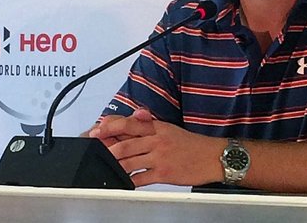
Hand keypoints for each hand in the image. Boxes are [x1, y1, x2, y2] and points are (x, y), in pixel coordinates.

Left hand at [91, 109, 224, 186]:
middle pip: (125, 142)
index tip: (97, 130)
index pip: (130, 123)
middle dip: (106, 148)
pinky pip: (140, 178)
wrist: (213, 156)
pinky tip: (121, 182)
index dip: (111, 126)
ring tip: (103, 167)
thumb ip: (149, 128)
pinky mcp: (163, 173)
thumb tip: (130, 125)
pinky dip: (128, 181)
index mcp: (158, 127)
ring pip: (129, 161)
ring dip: (114, 165)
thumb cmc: (192, 144)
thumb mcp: (170, 129)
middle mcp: (157, 139)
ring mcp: (160, 156)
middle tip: (94, 151)